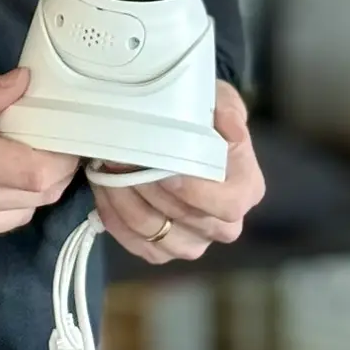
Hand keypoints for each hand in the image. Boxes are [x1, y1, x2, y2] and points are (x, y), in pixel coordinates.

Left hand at [91, 80, 264, 263]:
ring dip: (126, 201)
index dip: (197, 191)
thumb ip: (227, 109)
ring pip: (157, 234)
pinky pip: (137, 244)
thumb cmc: (203, 114)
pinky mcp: (164, 250)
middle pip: (188, 220)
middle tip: (122, 158)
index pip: (228, 204)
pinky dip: (115, 217)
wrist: (181, 128)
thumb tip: (232, 127)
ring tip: (107, 169)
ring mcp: (194, 241)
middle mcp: (224, 223)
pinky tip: (103, 188)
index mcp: (245, 188)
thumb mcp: (218, 99)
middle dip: (151, 189)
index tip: (166, 170)